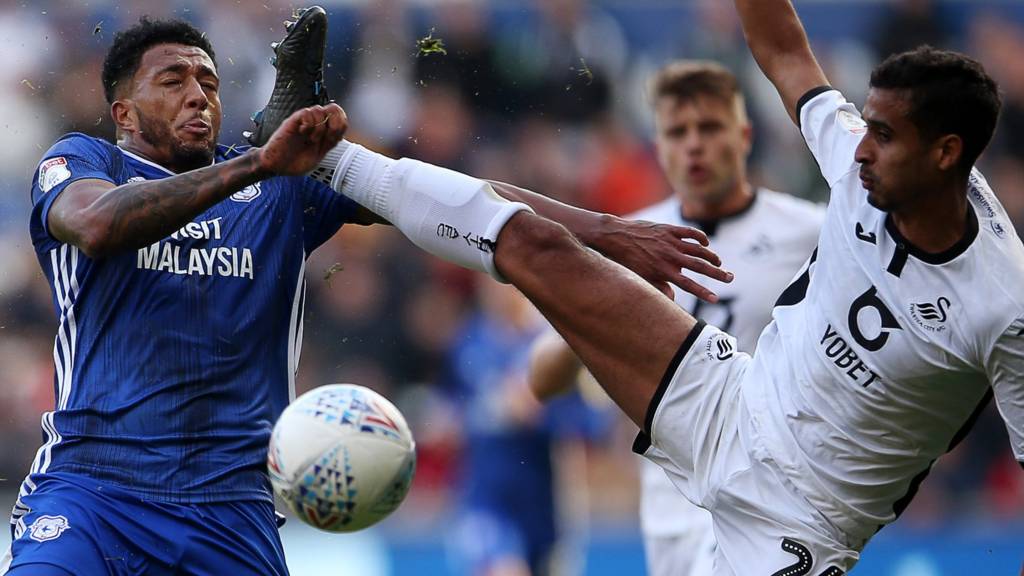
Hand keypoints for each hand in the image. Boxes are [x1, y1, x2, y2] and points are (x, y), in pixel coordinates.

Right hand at [257, 103, 346, 175]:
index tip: (334, 139)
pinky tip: (303, 133)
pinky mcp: (292, 122)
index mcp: (323, 131)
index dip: (341, 125)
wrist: (276, 166)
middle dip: (335, 123)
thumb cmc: (294, 162)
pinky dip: (308, 124)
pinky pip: (305, 112)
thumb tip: (339, 132)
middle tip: (328, 137)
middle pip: (333, 108)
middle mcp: (315, 124)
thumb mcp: (318, 155)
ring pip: (319, 109)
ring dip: (319, 127)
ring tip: (312, 139)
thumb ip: (329, 143)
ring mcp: (303, 122)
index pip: (340, 117)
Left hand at [591, 216, 731, 301]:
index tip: (715, 299)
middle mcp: (670, 256)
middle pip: (700, 267)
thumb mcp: (640, 278)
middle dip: (717, 274)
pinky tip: (706, 243)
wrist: (616, 236)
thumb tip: (672, 299)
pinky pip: (691, 233)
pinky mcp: (669, 230)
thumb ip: (658, 288)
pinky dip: (701, 238)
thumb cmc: (627, 260)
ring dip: (711, 257)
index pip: (689, 285)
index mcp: (664, 271)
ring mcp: (671, 241)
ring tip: (719, 263)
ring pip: (699, 249)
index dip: (703, 292)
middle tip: (730, 278)